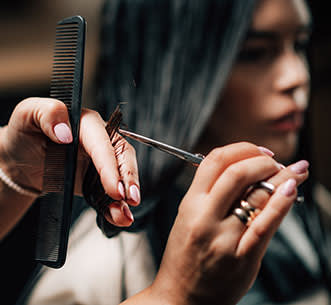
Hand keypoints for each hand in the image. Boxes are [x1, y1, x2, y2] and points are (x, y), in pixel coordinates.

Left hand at [0, 98, 139, 225]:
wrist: (20, 159)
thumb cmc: (25, 132)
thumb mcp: (27, 113)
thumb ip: (48, 113)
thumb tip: (65, 133)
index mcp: (86, 122)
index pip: (103, 143)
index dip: (110, 166)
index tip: (114, 187)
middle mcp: (98, 140)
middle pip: (122, 157)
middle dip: (129, 178)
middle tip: (130, 198)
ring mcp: (99, 162)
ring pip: (122, 176)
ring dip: (126, 197)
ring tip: (126, 214)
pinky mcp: (96, 180)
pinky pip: (109, 193)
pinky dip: (115, 207)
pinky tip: (119, 217)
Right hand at [147, 142, 307, 304]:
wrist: (181, 297)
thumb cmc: (184, 257)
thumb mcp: (187, 217)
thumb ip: (210, 193)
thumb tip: (242, 169)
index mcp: (189, 204)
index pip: (214, 161)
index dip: (240, 149)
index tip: (255, 151)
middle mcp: (205, 217)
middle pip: (237, 172)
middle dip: (262, 159)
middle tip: (274, 160)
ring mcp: (224, 238)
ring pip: (256, 194)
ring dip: (281, 176)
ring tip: (295, 169)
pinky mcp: (242, 257)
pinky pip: (265, 224)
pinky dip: (282, 202)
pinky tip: (292, 188)